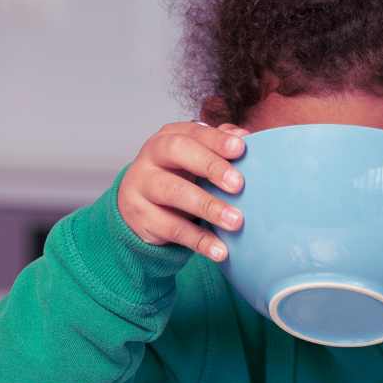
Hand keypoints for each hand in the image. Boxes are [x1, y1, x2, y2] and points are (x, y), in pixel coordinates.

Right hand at [117, 121, 247, 261]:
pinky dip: (199, 240)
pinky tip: (220, 250)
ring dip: (207, 206)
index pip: (193, 132)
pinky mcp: (140, 217)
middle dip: (210, 166)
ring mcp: (141, 186)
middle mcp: (150, 157)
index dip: (216, 140)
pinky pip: (172, 229)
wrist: (138, 206)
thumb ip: (218, 145)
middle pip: (176, 152)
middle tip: (238, 184)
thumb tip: (244, 136)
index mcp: (169, 137)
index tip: (240, 149)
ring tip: (235, 222)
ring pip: (173, 192)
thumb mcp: (196, 159)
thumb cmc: (177, 176)